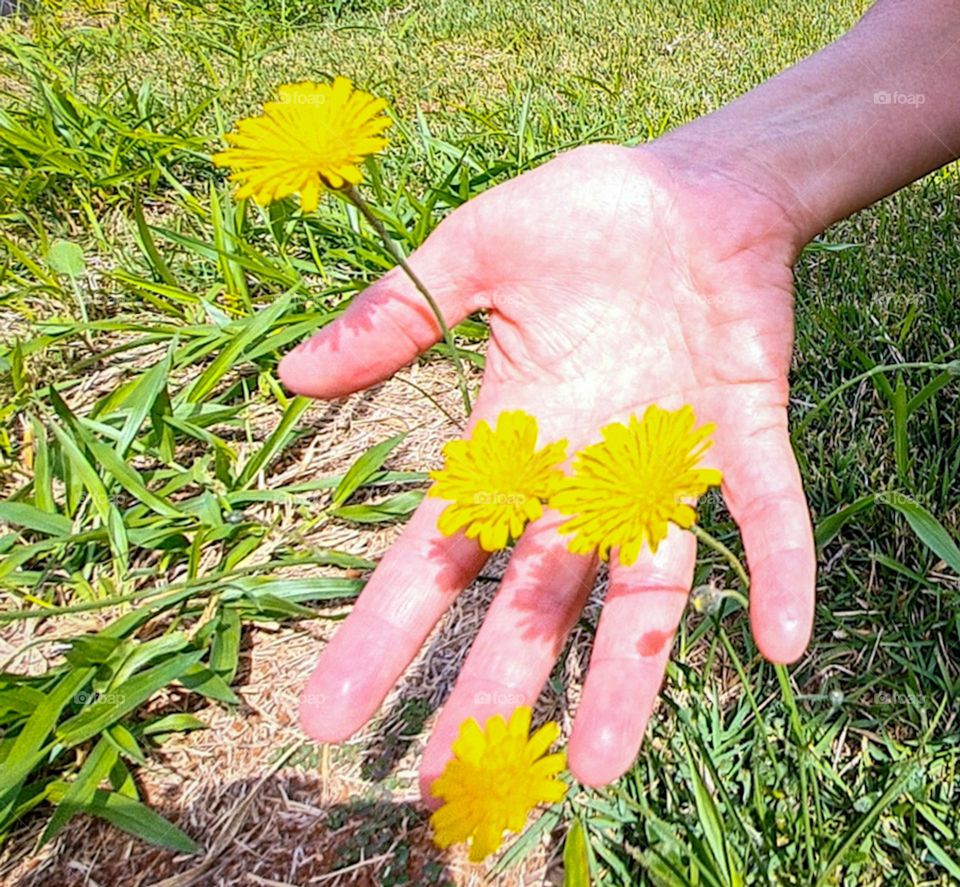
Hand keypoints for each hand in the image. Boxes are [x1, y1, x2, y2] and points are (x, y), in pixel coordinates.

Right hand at [279, 144, 815, 796]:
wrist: (691, 189)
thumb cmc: (582, 213)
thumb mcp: (474, 253)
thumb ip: (396, 315)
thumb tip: (295, 377)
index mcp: (515, 436)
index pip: (440, 549)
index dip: (387, 629)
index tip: (331, 711)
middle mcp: (588, 472)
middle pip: (536, 597)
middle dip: (498, 682)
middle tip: (457, 777)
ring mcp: (669, 461)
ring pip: (648, 586)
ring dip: (629, 671)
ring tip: (598, 765)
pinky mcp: (744, 432)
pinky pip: (767, 513)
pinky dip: (776, 568)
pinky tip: (777, 641)